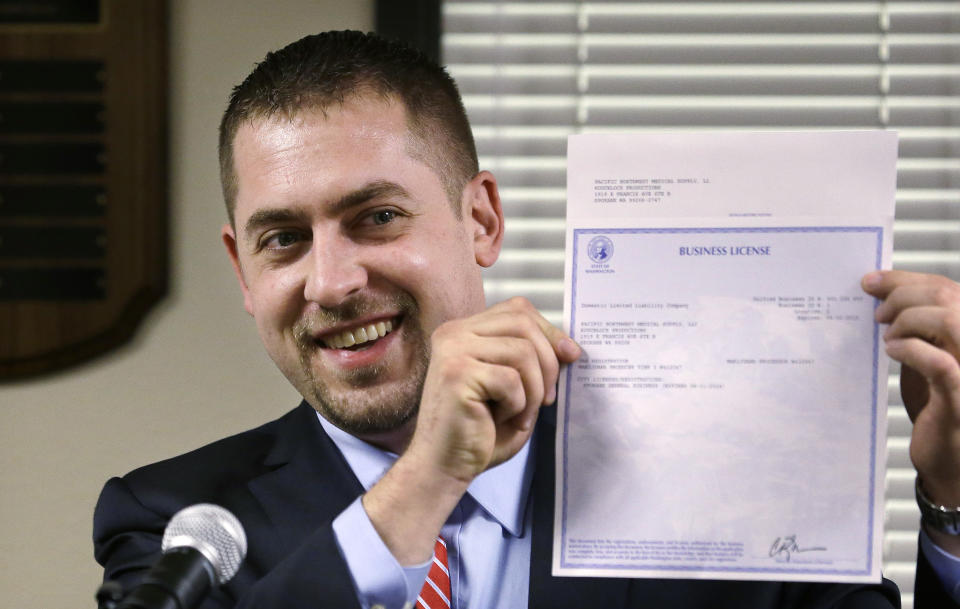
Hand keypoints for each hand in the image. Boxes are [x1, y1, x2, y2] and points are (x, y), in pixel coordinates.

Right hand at [406, 296, 580, 483]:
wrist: (444, 467)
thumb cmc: (480, 431)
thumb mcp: (516, 388)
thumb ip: (535, 361)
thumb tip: (569, 347)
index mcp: (465, 331)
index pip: (517, 309)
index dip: (548, 331)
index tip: (569, 357)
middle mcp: (454, 333)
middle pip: (523, 323)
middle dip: (549, 362)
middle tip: (547, 399)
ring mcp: (452, 351)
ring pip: (522, 351)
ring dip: (535, 389)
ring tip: (522, 414)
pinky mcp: (456, 374)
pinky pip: (511, 379)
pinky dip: (518, 404)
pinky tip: (501, 419)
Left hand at [862, 270, 959, 510]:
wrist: (952, 461)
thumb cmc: (940, 408)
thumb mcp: (928, 358)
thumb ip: (917, 330)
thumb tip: (882, 297)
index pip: (947, 288)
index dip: (906, 280)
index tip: (871, 281)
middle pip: (947, 296)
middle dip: (902, 294)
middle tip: (876, 312)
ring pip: (949, 319)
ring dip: (908, 318)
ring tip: (886, 334)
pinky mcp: (959, 400)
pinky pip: (940, 364)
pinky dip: (910, 349)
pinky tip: (891, 352)